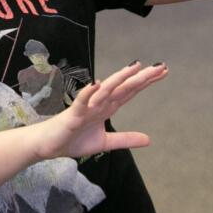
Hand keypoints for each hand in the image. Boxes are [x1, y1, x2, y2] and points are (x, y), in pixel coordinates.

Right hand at [32, 62, 167, 161]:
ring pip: (106, 90)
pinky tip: (98, 84)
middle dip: (142, 77)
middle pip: (124, 88)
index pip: (130, 92)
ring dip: (120, 78)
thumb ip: (125, 139)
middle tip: (160, 67)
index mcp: (107, 108)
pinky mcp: (73, 114)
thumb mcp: (105, 143)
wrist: (49, 146)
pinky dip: (89, 93)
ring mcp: (87, 107)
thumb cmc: (73, 140)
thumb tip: (149, 139)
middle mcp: (99, 103)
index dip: (145, 82)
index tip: (162, 72)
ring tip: (135, 67)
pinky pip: (82, 102)